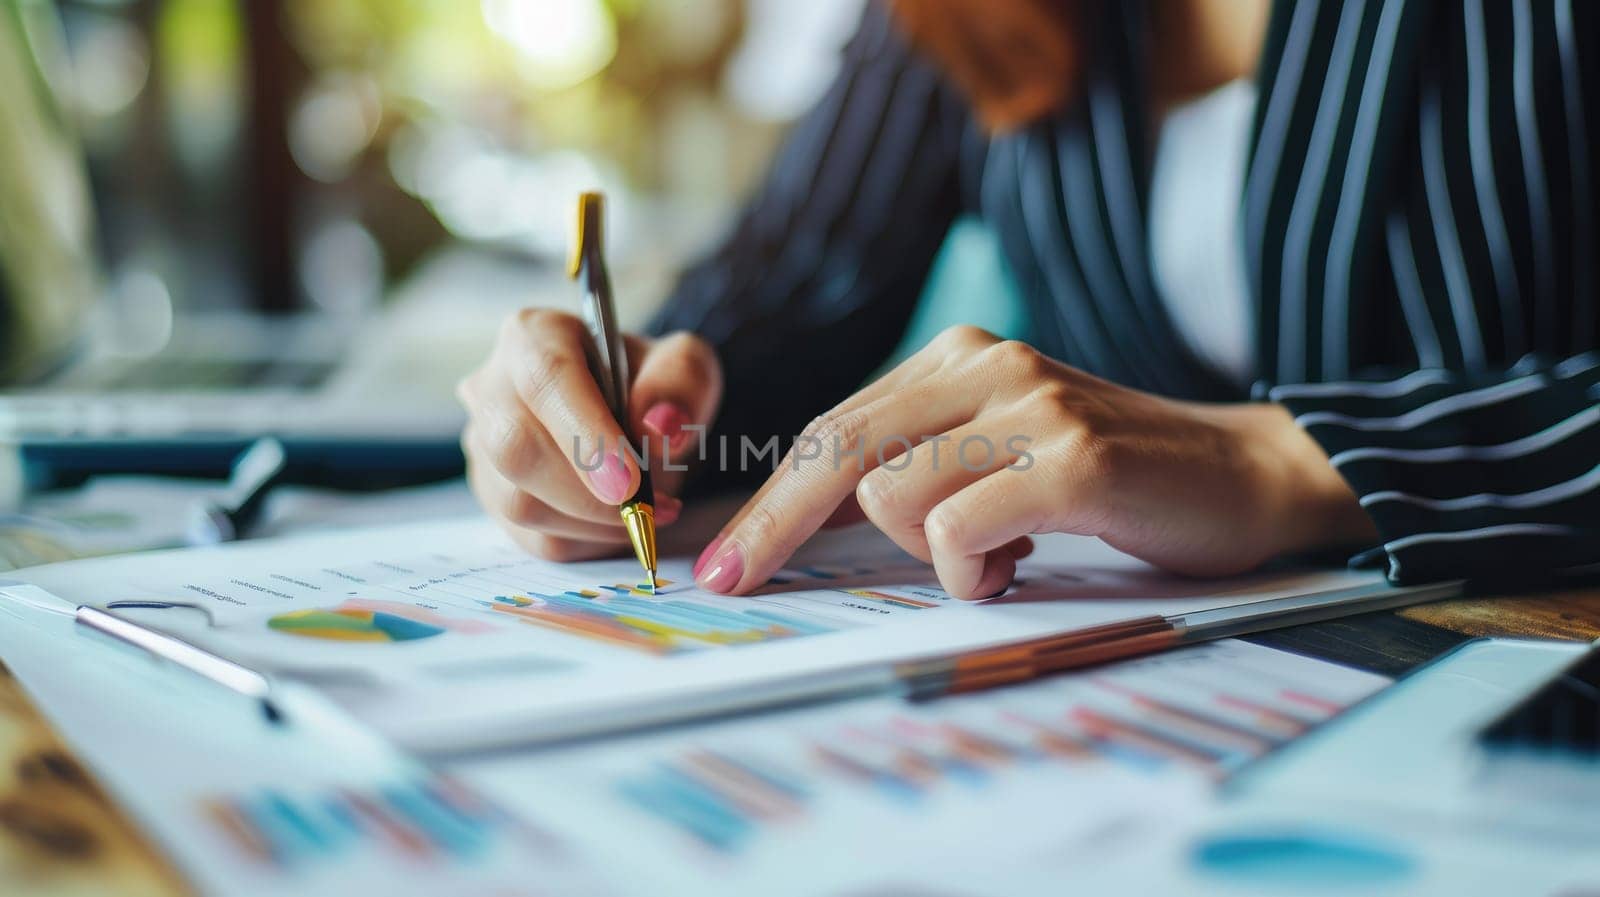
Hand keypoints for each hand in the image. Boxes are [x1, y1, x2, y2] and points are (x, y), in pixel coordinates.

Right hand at [458, 308, 721, 560]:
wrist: (633, 414)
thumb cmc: (650, 382)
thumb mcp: (684, 364)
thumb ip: (680, 383)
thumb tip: (659, 427)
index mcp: (533, 336)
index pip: (545, 379)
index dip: (585, 433)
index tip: (629, 481)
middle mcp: (491, 387)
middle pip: (515, 447)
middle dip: (586, 491)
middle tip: (647, 507)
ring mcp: (483, 446)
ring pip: (518, 501)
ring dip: (592, 521)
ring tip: (648, 511)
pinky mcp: (494, 496)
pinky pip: (532, 536)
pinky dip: (586, 540)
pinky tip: (621, 523)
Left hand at [693, 325, 1374, 598]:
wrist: (1243, 473)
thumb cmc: (1110, 480)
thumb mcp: (1002, 453)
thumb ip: (924, 465)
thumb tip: (819, 518)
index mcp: (959, 357)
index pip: (835, 428)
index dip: (769, 501)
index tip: (724, 564)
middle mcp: (986, 365)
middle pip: (838, 451)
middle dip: (774, 527)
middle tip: (738, 583)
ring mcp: (1031, 405)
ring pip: (895, 499)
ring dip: (932, 556)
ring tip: (1002, 556)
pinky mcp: (1073, 458)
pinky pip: (961, 530)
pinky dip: (974, 570)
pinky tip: (1021, 565)